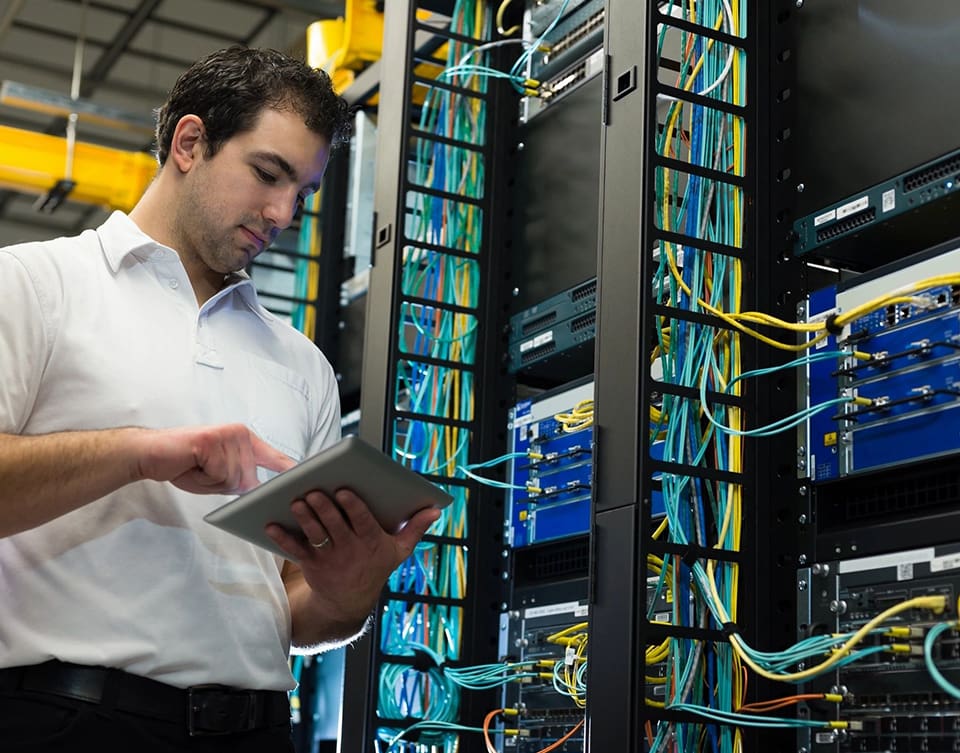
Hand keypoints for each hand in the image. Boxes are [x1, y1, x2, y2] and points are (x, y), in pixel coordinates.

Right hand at [134, 423, 294, 493]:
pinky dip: (204, 477)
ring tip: (197, 467)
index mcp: (245, 440)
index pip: (274, 457)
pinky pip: (219, 473)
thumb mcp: (220, 476)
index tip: (309, 476)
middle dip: (224, 484)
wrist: (152, 453)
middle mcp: (240, 434)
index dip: (290, 469)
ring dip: (212, 481)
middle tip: (203, 471)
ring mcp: (227, 436)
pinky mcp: (212, 440)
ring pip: (234, 478)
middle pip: (248, 478)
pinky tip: (192, 464)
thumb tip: (258, 490)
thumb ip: (241, 481)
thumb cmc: (185, 465)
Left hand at [266, 488, 440, 641]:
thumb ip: (415, 528)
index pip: (362, 522)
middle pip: (335, 526)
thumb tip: (435, 509)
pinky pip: (295, 550)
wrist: (349, 602)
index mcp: (371, 542)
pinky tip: (270, 524)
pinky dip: (282, 537)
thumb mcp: (399, 551)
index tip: (345, 490)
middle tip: (313, 491)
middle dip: (324, 508)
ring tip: (296, 501)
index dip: (353, 507)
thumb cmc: (375, 566)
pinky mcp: (310, 564)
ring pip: (315, 535)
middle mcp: (350, 550)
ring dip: (304, 518)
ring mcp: (329, 558)